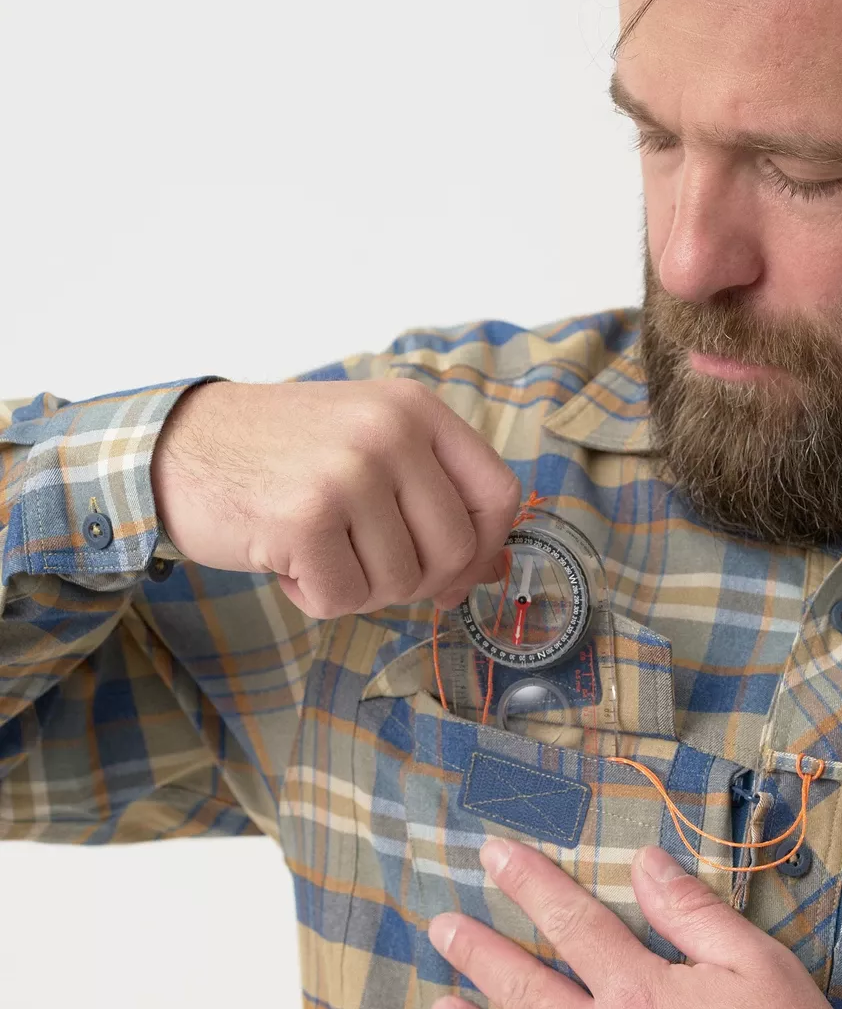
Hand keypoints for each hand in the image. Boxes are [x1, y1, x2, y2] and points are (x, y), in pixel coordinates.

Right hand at [151, 378, 519, 616]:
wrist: (175, 446)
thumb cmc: (283, 455)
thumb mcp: (372, 449)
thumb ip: (435, 499)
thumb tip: (492, 571)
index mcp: (417, 409)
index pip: (499, 494)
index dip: (484, 548)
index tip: (454, 569)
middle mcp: (389, 432)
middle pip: (455, 551)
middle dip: (416, 579)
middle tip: (365, 563)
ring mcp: (347, 473)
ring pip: (400, 583)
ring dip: (357, 587)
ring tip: (317, 549)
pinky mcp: (303, 519)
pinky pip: (341, 599)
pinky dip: (312, 596)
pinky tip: (285, 559)